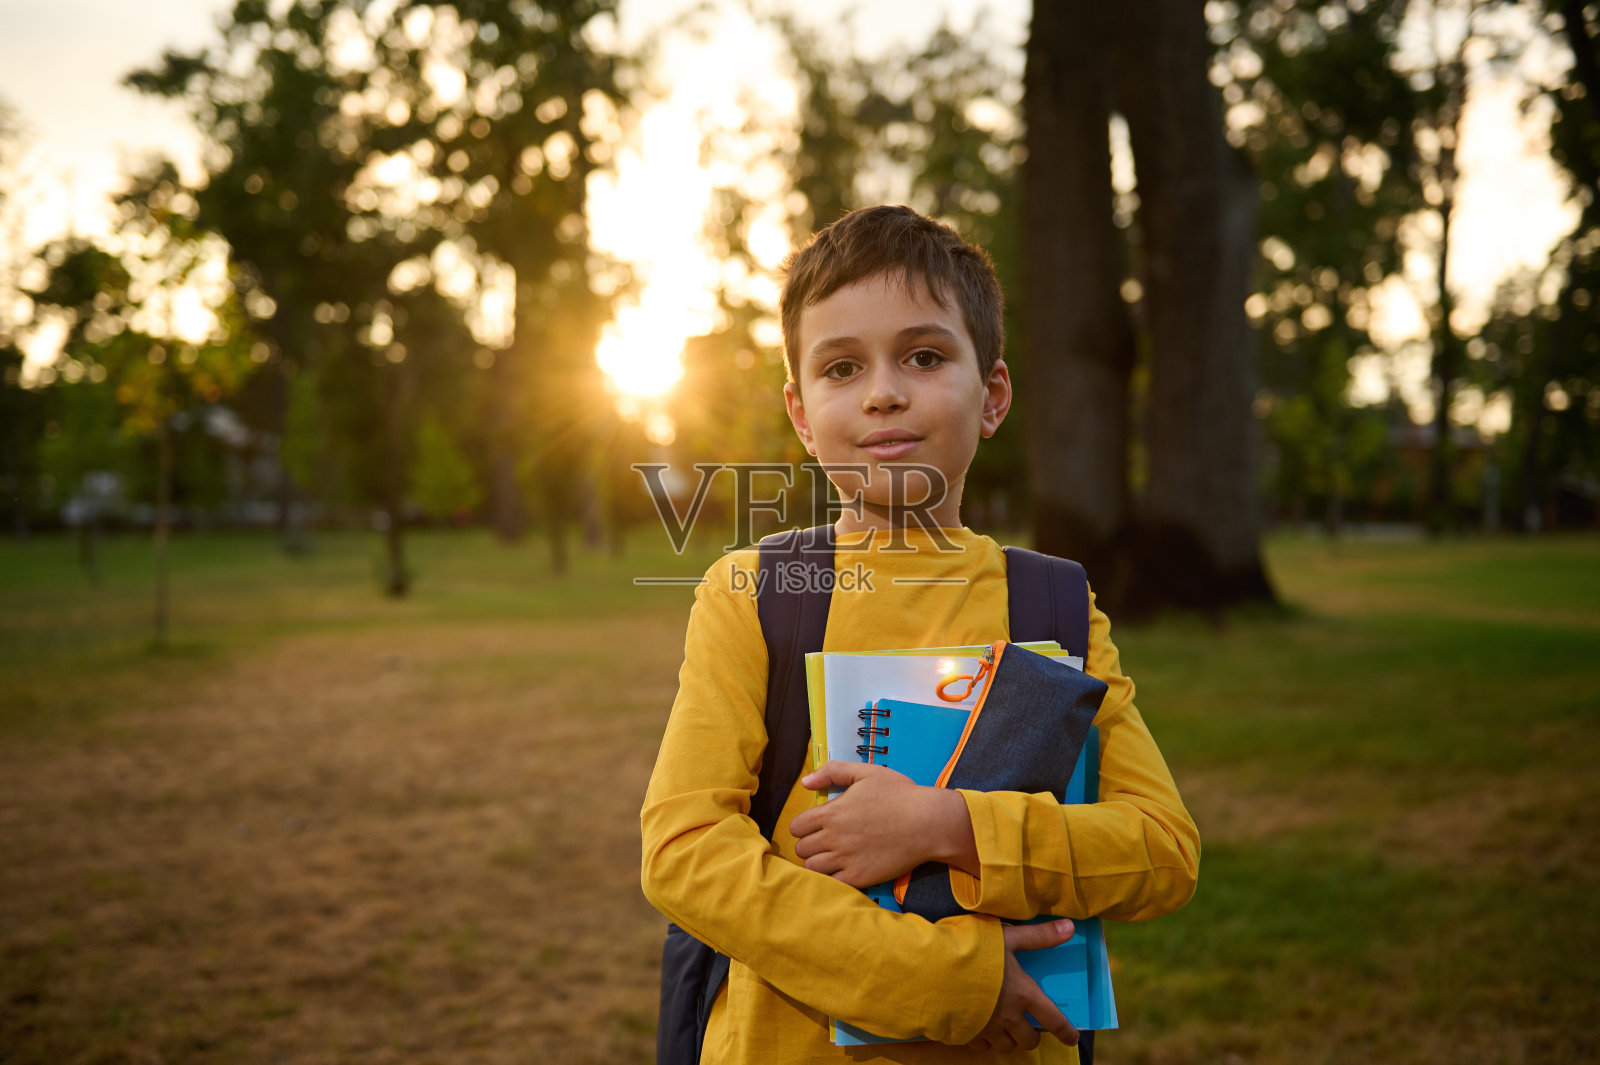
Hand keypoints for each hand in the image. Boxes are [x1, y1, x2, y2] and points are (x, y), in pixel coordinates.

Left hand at [789, 761, 975, 887]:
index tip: (815, 826)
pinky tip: (843, 870)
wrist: (928, 823)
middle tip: (824, 842)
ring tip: (831, 857)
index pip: (796, 827)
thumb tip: (805, 782)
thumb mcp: (866, 773)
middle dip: (809, 844)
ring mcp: (846, 860)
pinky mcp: (860, 877)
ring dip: (817, 862)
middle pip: (801, 849)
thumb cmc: (899, 794)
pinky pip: (831, 884)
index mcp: (831, 813)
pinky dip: (832, 878)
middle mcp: (834, 838)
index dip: (803, 826)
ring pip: (812, 868)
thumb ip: (832, 772)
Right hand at [967, 921, 1079, 1052]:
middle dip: (1031, 1036)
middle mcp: (1009, 1017)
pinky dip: (984, 1040)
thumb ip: (1038, 936)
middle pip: (1029, 1041)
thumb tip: (1070, 927)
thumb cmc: (972, 950)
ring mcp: (987, 1028)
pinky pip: (981, 1047)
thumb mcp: (1008, 938)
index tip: (1071, 1038)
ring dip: (1009, 1040)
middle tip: (1027, 1026)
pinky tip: (980, 1027)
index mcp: (1023, 994)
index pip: (1053, 1020)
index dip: (1066, 1032)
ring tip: (1004, 1028)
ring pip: (1006, 1047)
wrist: (933, 969)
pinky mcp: (966, 1034)